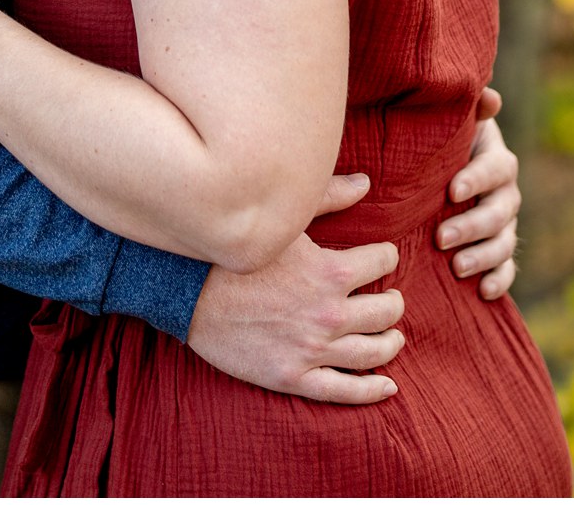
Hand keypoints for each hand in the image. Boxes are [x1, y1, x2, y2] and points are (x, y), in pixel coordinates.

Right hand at [186, 171, 403, 404]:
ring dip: (390, 342)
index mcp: (330, 272)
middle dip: (393, 302)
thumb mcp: (278, 219)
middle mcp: (329, 313)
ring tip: (392, 336)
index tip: (382, 257)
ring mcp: (311, 349)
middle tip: (390, 298)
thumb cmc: (228, 249)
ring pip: (372, 352)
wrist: (181, 290)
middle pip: (385, 311)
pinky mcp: (292, 376)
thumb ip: (325, 197)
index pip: (382, 262)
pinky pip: (345, 391)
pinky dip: (372, 390)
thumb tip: (365, 183)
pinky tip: (387, 385)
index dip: (385, 256)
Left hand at [440, 89, 519, 299]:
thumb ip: (469, 109)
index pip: (496, 169)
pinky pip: (507, 266)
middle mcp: (506, 192)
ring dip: (483, 256)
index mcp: (496, 159)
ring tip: (456, 267)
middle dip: (473, 226)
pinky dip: (500, 279)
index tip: (451, 190)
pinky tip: (485, 292)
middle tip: (441, 237)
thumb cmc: (440, 138)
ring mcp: (504, 222)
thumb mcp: (451, 120)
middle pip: (501, 211)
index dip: (477, 179)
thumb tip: (489, 95)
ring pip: (504, 241)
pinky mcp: (497, 246)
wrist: (439, 164)